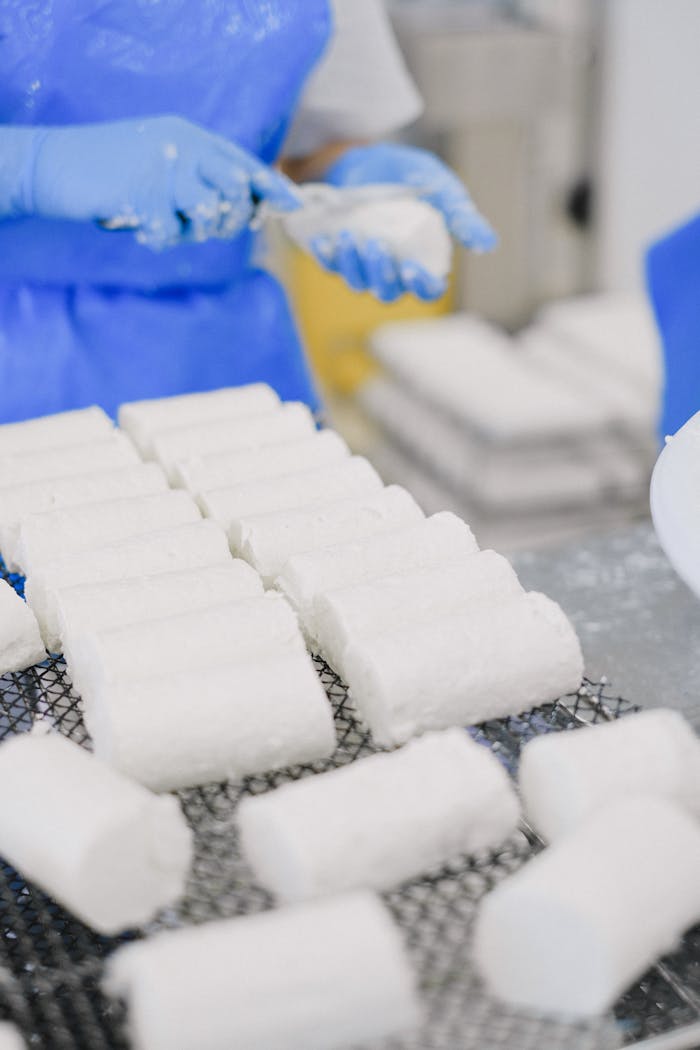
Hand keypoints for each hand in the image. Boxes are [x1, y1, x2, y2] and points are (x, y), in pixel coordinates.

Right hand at [19, 116, 299, 248]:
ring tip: (166, 223)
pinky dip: (159, 239)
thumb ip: (198, 174)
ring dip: (193, 231)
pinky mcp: (143, 195)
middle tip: (207, 227)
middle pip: (235, 189)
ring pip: (209, 213)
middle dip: (230, 219)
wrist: (54, 164)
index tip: (293, 206)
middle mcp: (181, 146)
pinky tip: (140, 226)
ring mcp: (162, 169)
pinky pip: (172, 235)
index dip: (271, 187)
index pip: (243, 162)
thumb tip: (249, 209)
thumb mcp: (160, 160)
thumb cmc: (110, 169)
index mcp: (188, 135)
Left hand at [313, 142, 496, 302]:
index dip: (421, 286)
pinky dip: (327, 255)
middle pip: (389, 292)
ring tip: (348, 238)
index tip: (412, 269)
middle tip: (375, 246)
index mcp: (424, 261)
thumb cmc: (410, 177)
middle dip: (381, 274)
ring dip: (353, 265)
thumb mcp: (442, 189)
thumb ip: (463, 216)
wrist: (368, 158)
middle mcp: (394, 271)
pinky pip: (331, 265)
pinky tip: (325, 240)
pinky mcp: (337, 255)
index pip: (427, 290)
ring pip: (359, 283)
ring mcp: (364, 266)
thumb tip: (488, 244)